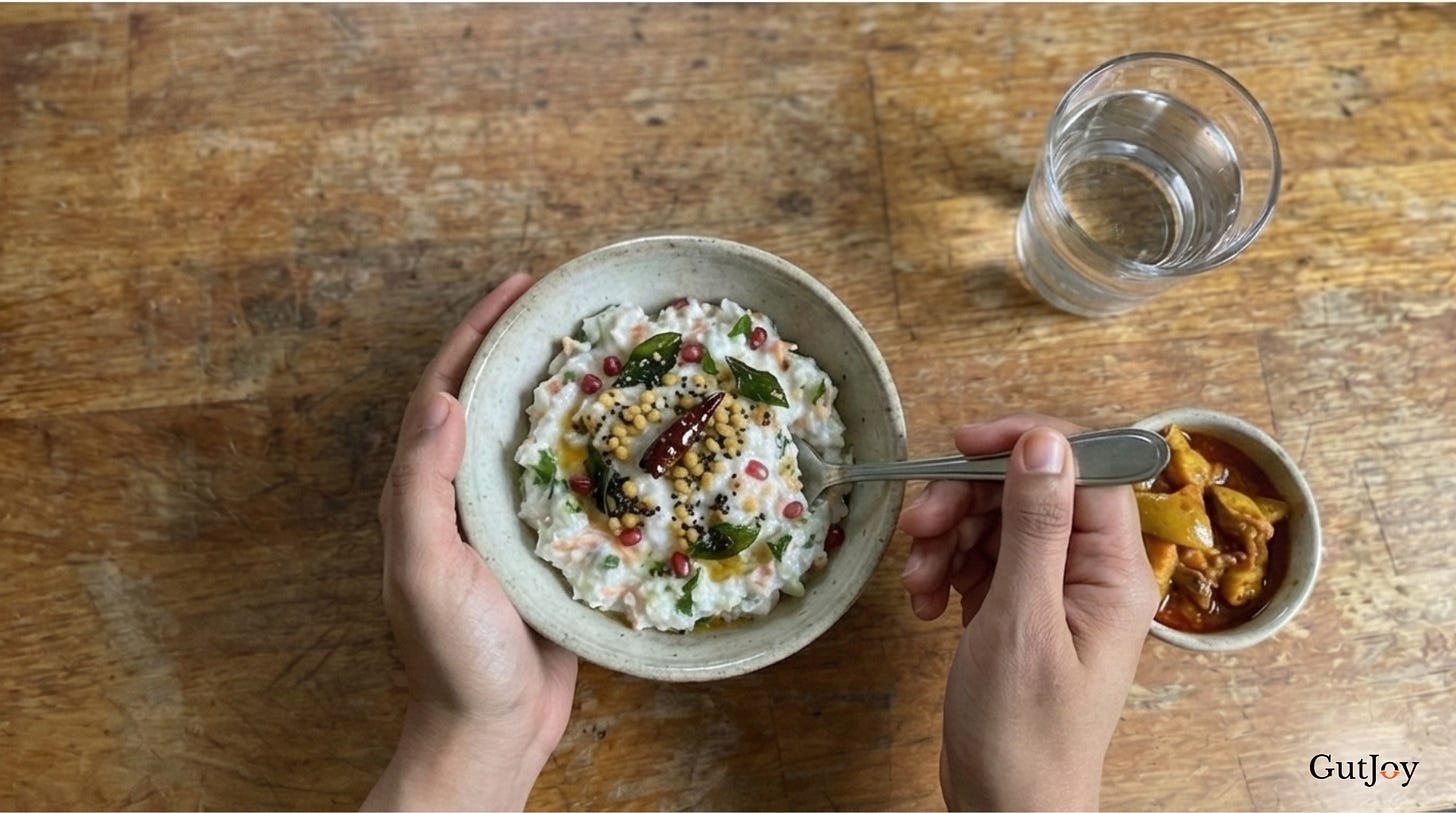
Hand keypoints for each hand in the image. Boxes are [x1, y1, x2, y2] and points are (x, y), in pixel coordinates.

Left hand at [365, 273, 577, 811]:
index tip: (517, 288)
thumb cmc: (455, 658)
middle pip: (488, 400)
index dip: (475, 333)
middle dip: (519, 345)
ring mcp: (504, 521)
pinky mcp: (546, 547)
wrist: (493, 730)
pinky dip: (593, 446)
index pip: (444, 390)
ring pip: (530, 435)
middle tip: (566, 304)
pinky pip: (569, 480)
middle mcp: (461, 497)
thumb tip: (443, 401)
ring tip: (604, 350)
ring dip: (559, 389)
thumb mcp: (425, 573)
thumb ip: (423, 491)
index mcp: (425, 493)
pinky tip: (631, 433)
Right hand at [899, 415, 1158, 810]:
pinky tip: (925, 603)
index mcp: (1114, 570)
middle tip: (919, 527)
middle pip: (1028, 489)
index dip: (1023, 443)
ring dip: (946, 538)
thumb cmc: (1025, 734)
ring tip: (917, 583)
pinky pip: (978, 558)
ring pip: (995, 521)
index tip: (962, 444)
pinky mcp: (1016, 607)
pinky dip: (944, 569)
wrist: (1007, 810)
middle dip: (966, 498)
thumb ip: (1035, 526)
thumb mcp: (1023, 620)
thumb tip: (1044, 444)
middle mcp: (1088, 571)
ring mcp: (1051, 589)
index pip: (1084, 466)